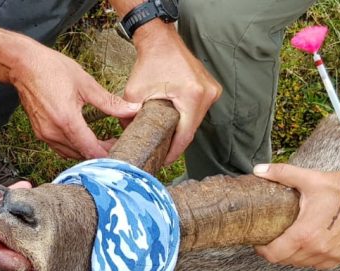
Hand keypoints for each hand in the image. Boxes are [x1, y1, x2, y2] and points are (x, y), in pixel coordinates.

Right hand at [12, 46, 141, 158]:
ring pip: (72, 155)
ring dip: (88, 151)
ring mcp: (45, 135)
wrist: (23, 65)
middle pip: (83, 156)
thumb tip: (133, 109)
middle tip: (116, 141)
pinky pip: (61, 149)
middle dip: (101, 152)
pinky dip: (75, 148)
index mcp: (67, 121)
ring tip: (103, 140)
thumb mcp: (86, 84)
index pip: (92, 151)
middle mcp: (54, 133)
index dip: (109, 154)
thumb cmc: (52, 69)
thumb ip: (110, 102)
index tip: (121, 146)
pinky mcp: (40, 133)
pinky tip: (84, 137)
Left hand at [124, 25, 220, 163]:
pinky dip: (186, 119)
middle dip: (175, 143)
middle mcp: (207, 93)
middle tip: (161, 154)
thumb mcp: (134, 93)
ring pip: (195, 122)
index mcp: (192, 96)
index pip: (185, 136)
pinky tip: (174, 125)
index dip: (173, 152)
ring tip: (166, 142)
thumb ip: (129, 117)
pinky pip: (198, 111)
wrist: (161, 40)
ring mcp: (212, 90)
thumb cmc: (150, 62)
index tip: (163, 162)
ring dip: (181, 131)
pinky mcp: (211, 88)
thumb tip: (127, 138)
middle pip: (191, 130)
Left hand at [251, 163, 339, 269]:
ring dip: (293, 256)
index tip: (259, 242)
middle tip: (273, 239)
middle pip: (285, 260)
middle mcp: (317, 250)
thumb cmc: (339, 187)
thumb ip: (280, 174)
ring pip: (301, 264)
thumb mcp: (308, 179)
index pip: (274, 254)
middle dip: (276, 251)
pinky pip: (318, 265)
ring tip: (290, 241)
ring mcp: (330, 256)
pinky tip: (308, 246)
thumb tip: (258, 169)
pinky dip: (310, 258)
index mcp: (304, 234)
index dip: (262, 250)